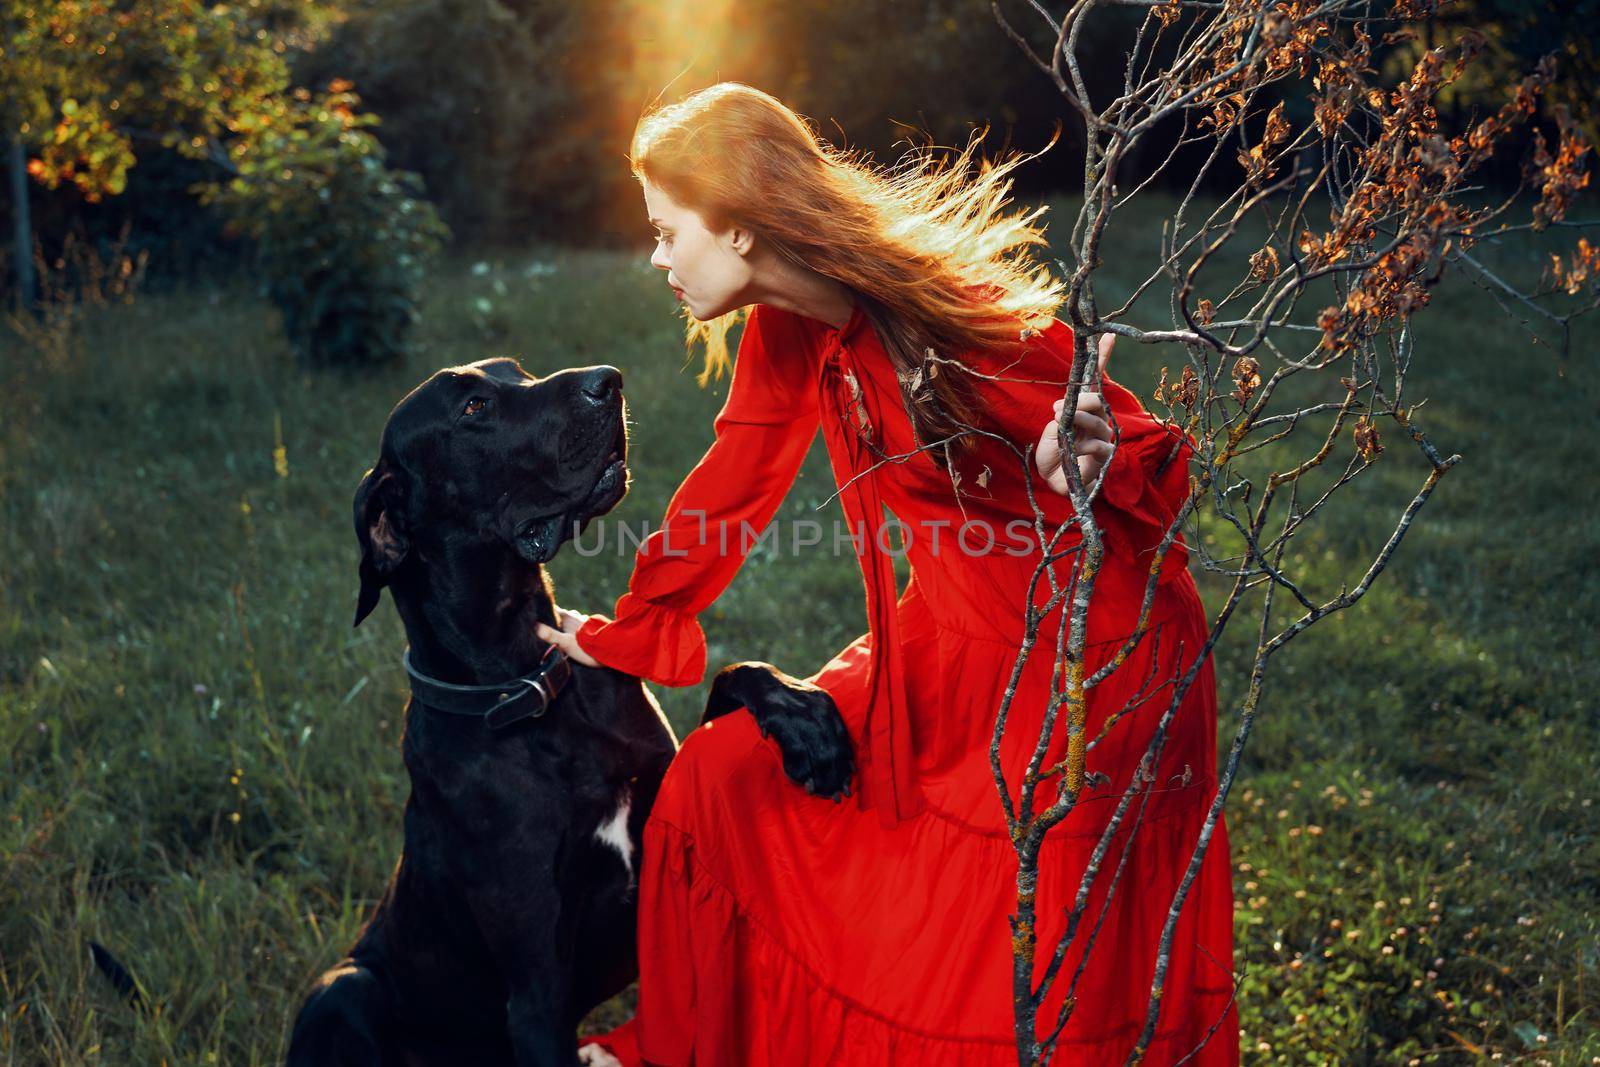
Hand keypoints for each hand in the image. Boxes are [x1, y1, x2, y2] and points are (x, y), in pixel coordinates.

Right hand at [534, 606, 600, 667]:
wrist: (609, 648)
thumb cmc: (585, 646)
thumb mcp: (565, 643)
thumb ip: (550, 635)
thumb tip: (534, 626)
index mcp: (568, 618)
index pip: (555, 610)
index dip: (547, 610)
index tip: (538, 609)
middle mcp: (577, 617)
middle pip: (565, 614)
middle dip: (557, 616)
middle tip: (549, 620)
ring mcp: (586, 622)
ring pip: (575, 618)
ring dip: (569, 621)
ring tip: (563, 626)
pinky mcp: (595, 628)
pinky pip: (583, 624)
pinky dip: (578, 626)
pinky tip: (579, 632)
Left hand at [1035, 333, 1115, 495]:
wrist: (1055, 483)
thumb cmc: (1053, 457)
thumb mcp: (1051, 432)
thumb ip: (1061, 416)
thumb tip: (1065, 405)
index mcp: (1083, 409)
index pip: (1095, 380)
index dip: (1102, 357)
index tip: (1108, 335)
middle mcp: (1097, 419)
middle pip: (1095, 398)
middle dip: (1078, 401)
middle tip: (1058, 410)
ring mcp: (1103, 436)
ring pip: (1096, 418)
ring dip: (1077, 419)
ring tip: (1062, 424)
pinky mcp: (1105, 455)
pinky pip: (1098, 443)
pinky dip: (1082, 445)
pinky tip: (1074, 451)